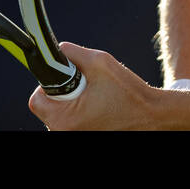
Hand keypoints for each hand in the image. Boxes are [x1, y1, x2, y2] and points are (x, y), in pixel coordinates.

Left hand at [28, 42, 161, 129]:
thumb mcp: (99, 62)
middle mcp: (65, 134)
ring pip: (60, 115)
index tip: (66, 78)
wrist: (152, 116)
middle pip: (48, 108)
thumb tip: (57, 51)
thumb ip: (72, 53)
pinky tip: (99, 106)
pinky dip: (81, 112)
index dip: (48, 84)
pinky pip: (73, 122)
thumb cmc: (128, 92)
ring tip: (96, 97)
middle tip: (85, 87)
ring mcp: (75, 138)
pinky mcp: (85, 137)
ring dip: (72, 103)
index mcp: (65, 120)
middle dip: (62, 93)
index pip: (37, 99)